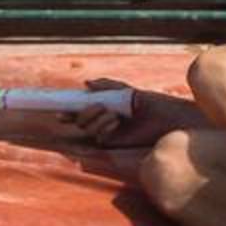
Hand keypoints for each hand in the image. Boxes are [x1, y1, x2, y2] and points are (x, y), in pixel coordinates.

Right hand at [61, 78, 207, 147]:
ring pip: (87, 129)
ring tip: (113, 116)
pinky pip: (98, 137)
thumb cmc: (150, 103)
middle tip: (101, 108)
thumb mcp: (127, 91)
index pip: (80, 110)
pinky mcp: (114, 142)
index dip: (68, 112)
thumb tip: (87, 83)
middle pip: (79, 121)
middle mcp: (102, 120)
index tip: (59, 112)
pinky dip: (103, 129)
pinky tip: (114, 123)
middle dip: (85, 114)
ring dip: (96, 121)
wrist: (166, 118)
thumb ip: (107, 86)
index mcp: (104, 106)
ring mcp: (107, 132)